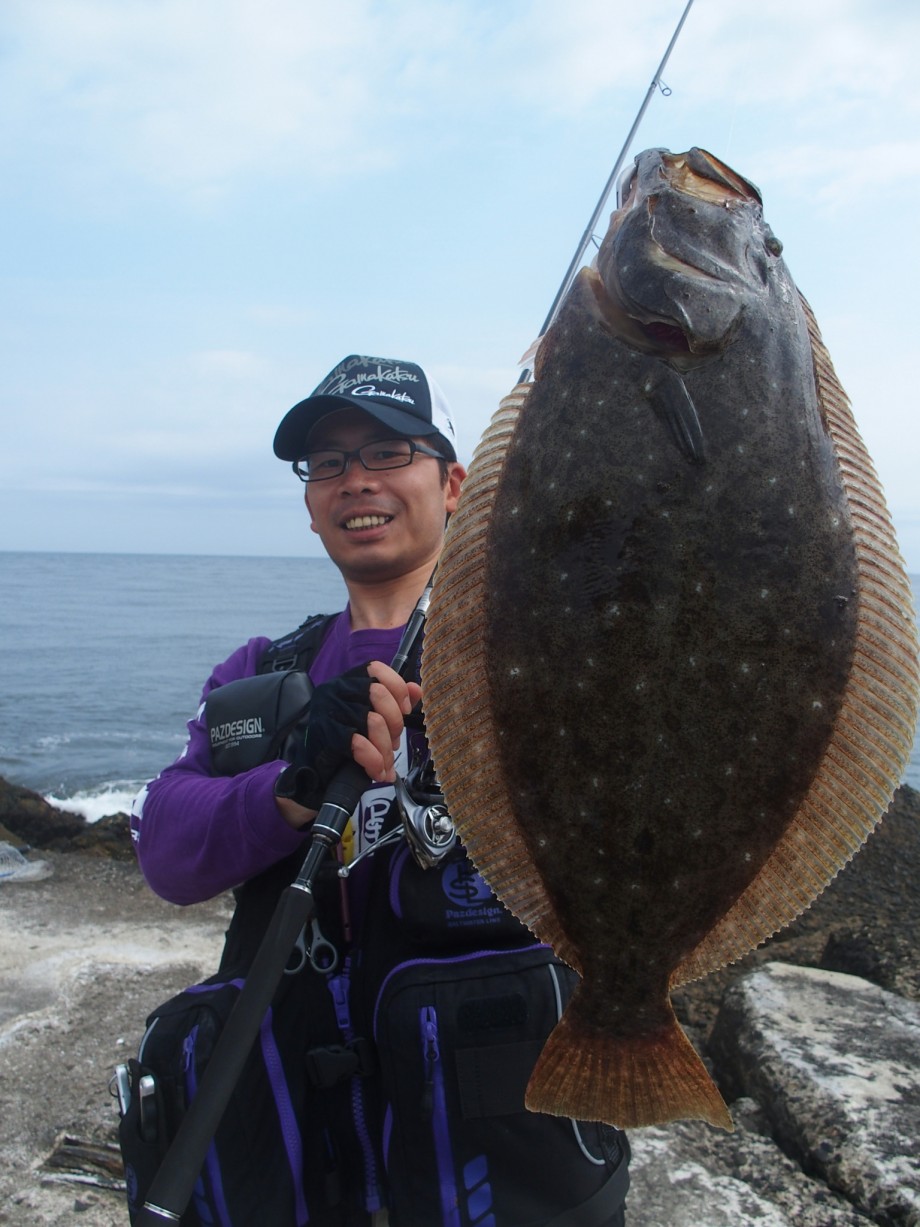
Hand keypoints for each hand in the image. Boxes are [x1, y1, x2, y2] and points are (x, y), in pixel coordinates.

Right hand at [275, 660, 420, 821]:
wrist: (316, 768)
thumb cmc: (347, 739)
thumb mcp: (373, 716)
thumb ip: (395, 701)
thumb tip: (416, 690)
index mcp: (349, 681)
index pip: (375, 669)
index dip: (396, 688)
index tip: (405, 710)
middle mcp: (337, 690)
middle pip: (378, 694)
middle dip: (395, 723)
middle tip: (395, 743)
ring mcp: (329, 711)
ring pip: (372, 721)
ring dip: (386, 749)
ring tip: (386, 764)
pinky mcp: (325, 735)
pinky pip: (358, 743)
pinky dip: (373, 760)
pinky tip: (377, 771)